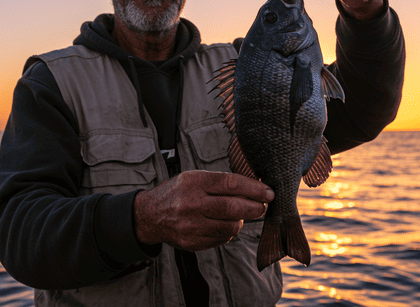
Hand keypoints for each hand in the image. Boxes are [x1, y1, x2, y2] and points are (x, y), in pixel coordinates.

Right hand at [134, 170, 273, 250]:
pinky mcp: (191, 242)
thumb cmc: (178, 193)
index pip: (231, 184)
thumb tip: (254, 189)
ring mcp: (190, 225)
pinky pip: (220, 239)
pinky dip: (228, 233)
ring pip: (230, 226)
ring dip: (241, 221)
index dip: (254, 189)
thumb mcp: (194, 178)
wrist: (150, 215)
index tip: (269, 193)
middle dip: (255, 207)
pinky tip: (224, 225)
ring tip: (240, 215)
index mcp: (193, 182)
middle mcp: (191, 203)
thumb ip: (220, 183)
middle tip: (263, 207)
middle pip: (233, 207)